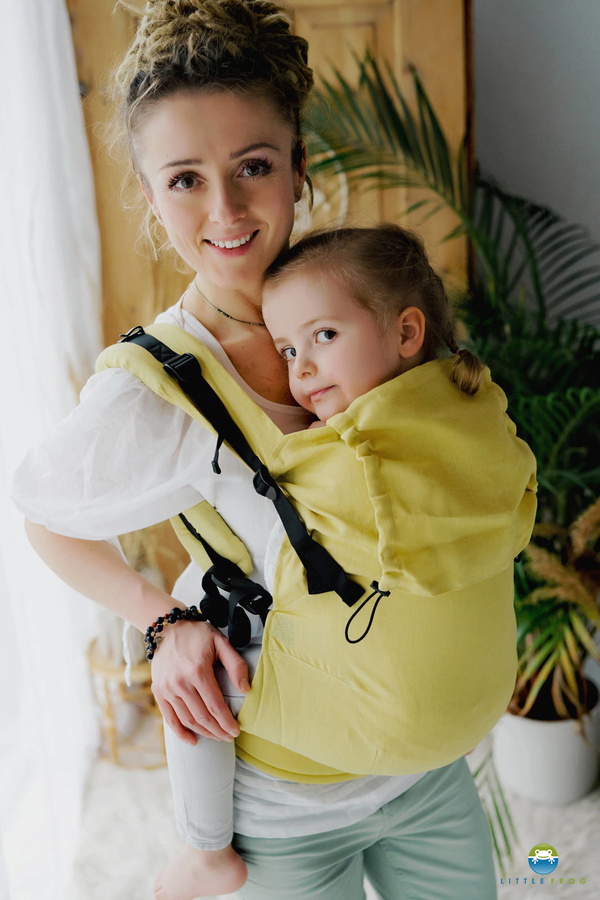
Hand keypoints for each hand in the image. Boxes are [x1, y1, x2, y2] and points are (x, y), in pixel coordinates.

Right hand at [150, 619, 249, 744]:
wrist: (167, 627)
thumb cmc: (197, 634)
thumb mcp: (221, 642)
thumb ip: (235, 665)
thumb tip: (245, 689)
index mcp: (198, 670)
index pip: (215, 706)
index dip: (227, 722)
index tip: (236, 731)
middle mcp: (180, 682)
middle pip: (202, 717)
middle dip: (218, 731)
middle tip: (229, 737)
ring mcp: (167, 688)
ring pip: (187, 720)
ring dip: (204, 733)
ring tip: (216, 736)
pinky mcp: (158, 691)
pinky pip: (170, 718)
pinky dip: (181, 732)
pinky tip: (193, 740)